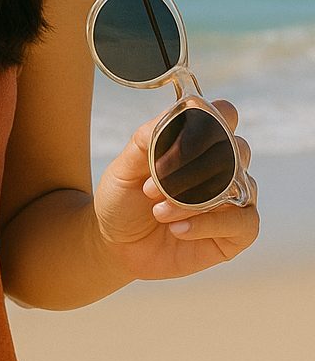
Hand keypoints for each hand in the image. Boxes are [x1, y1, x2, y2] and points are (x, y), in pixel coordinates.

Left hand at [94, 100, 258, 280]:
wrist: (116, 245)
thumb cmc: (124, 200)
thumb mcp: (125, 167)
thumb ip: (147, 139)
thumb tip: (173, 115)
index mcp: (198, 142)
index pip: (225, 115)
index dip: (213, 118)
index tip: (183, 136)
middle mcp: (224, 166)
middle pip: (238, 147)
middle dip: (195, 167)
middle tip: (153, 187)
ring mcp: (234, 198)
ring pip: (238, 185)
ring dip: (195, 200)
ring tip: (159, 211)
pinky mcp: (236, 232)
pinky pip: (243, 222)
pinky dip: (208, 224)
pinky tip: (178, 229)